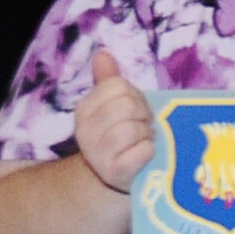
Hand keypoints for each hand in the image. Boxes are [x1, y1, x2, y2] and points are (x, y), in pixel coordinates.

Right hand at [74, 50, 154, 192]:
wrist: (107, 179)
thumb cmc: (116, 137)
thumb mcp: (108, 107)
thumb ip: (107, 81)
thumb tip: (103, 54)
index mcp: (85, 110)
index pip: (118, 86)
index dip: (135, 96)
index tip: (135, 110)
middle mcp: (86, 131)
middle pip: (127, 105)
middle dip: (144, 114)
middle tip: (142, 126)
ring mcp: (98, 153)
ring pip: (135, 129)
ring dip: (147, 134)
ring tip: (143, 141)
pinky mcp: (115, 172)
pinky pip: (143, 151)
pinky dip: (149, 151)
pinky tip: (144, 155)